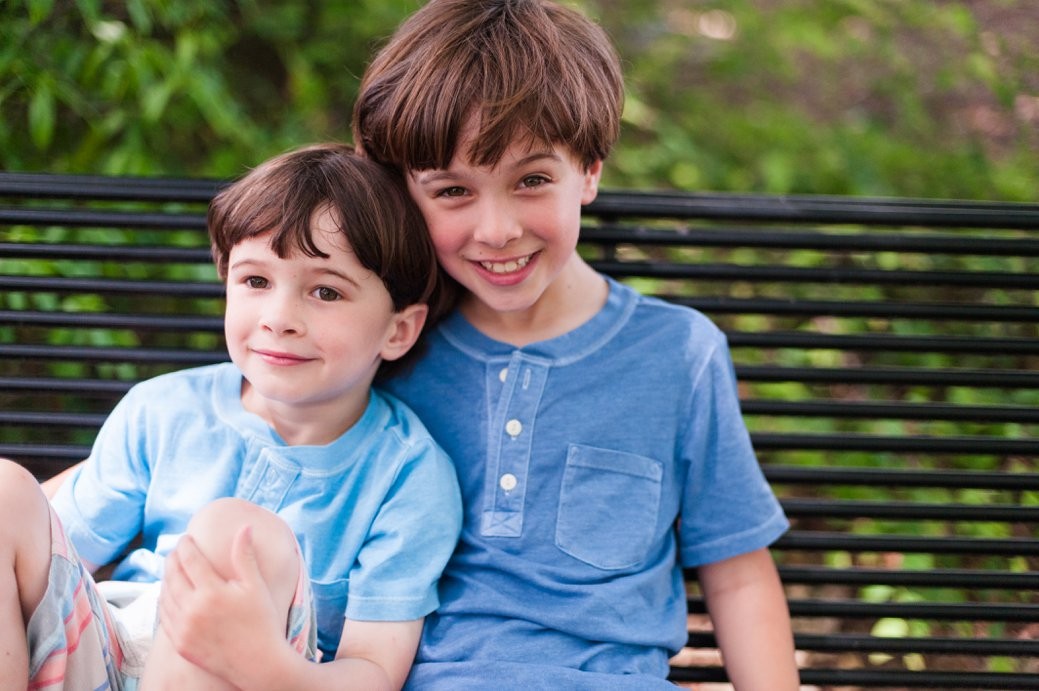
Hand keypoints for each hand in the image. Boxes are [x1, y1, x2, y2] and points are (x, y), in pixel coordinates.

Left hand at [158, 526, 288, 683]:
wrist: (259, 663)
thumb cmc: (261, 622)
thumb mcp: (255, 586)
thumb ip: (245, 555)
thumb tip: (244, 527)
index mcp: (212, 592)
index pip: (190, 559)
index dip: (186, 545)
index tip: (186, 538)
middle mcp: (192, 609)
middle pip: (173, 575)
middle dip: (172, 558)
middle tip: (177, 550)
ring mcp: (183, 628)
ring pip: (164, 595)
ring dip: (166, 578)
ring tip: (173, 569)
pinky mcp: (180, 644)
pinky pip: (164, 616)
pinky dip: (164, 601)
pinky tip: (170, 595)